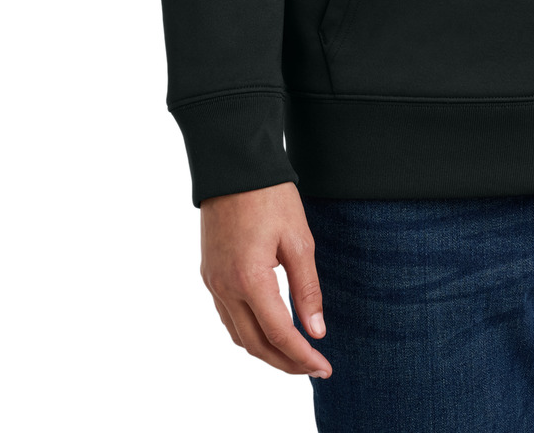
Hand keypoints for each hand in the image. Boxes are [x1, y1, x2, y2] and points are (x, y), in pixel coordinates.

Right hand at [199, 181, 331, 377]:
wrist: (233, 166)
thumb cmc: (269, 196)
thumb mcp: (299, 240)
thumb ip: (307, 289)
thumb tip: (316, 330)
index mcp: (250, 279)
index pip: (280, 334)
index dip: (303, 356)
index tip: (324, 367)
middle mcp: (226, 288)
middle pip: (256, 345)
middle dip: (286, 363)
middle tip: (313, 368)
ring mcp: (213, 282)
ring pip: (238, 335)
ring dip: (266, 351)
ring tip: (294, 354)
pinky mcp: (209, 274)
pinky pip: (227, 317)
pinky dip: (248, 332)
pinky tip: (267, 329)